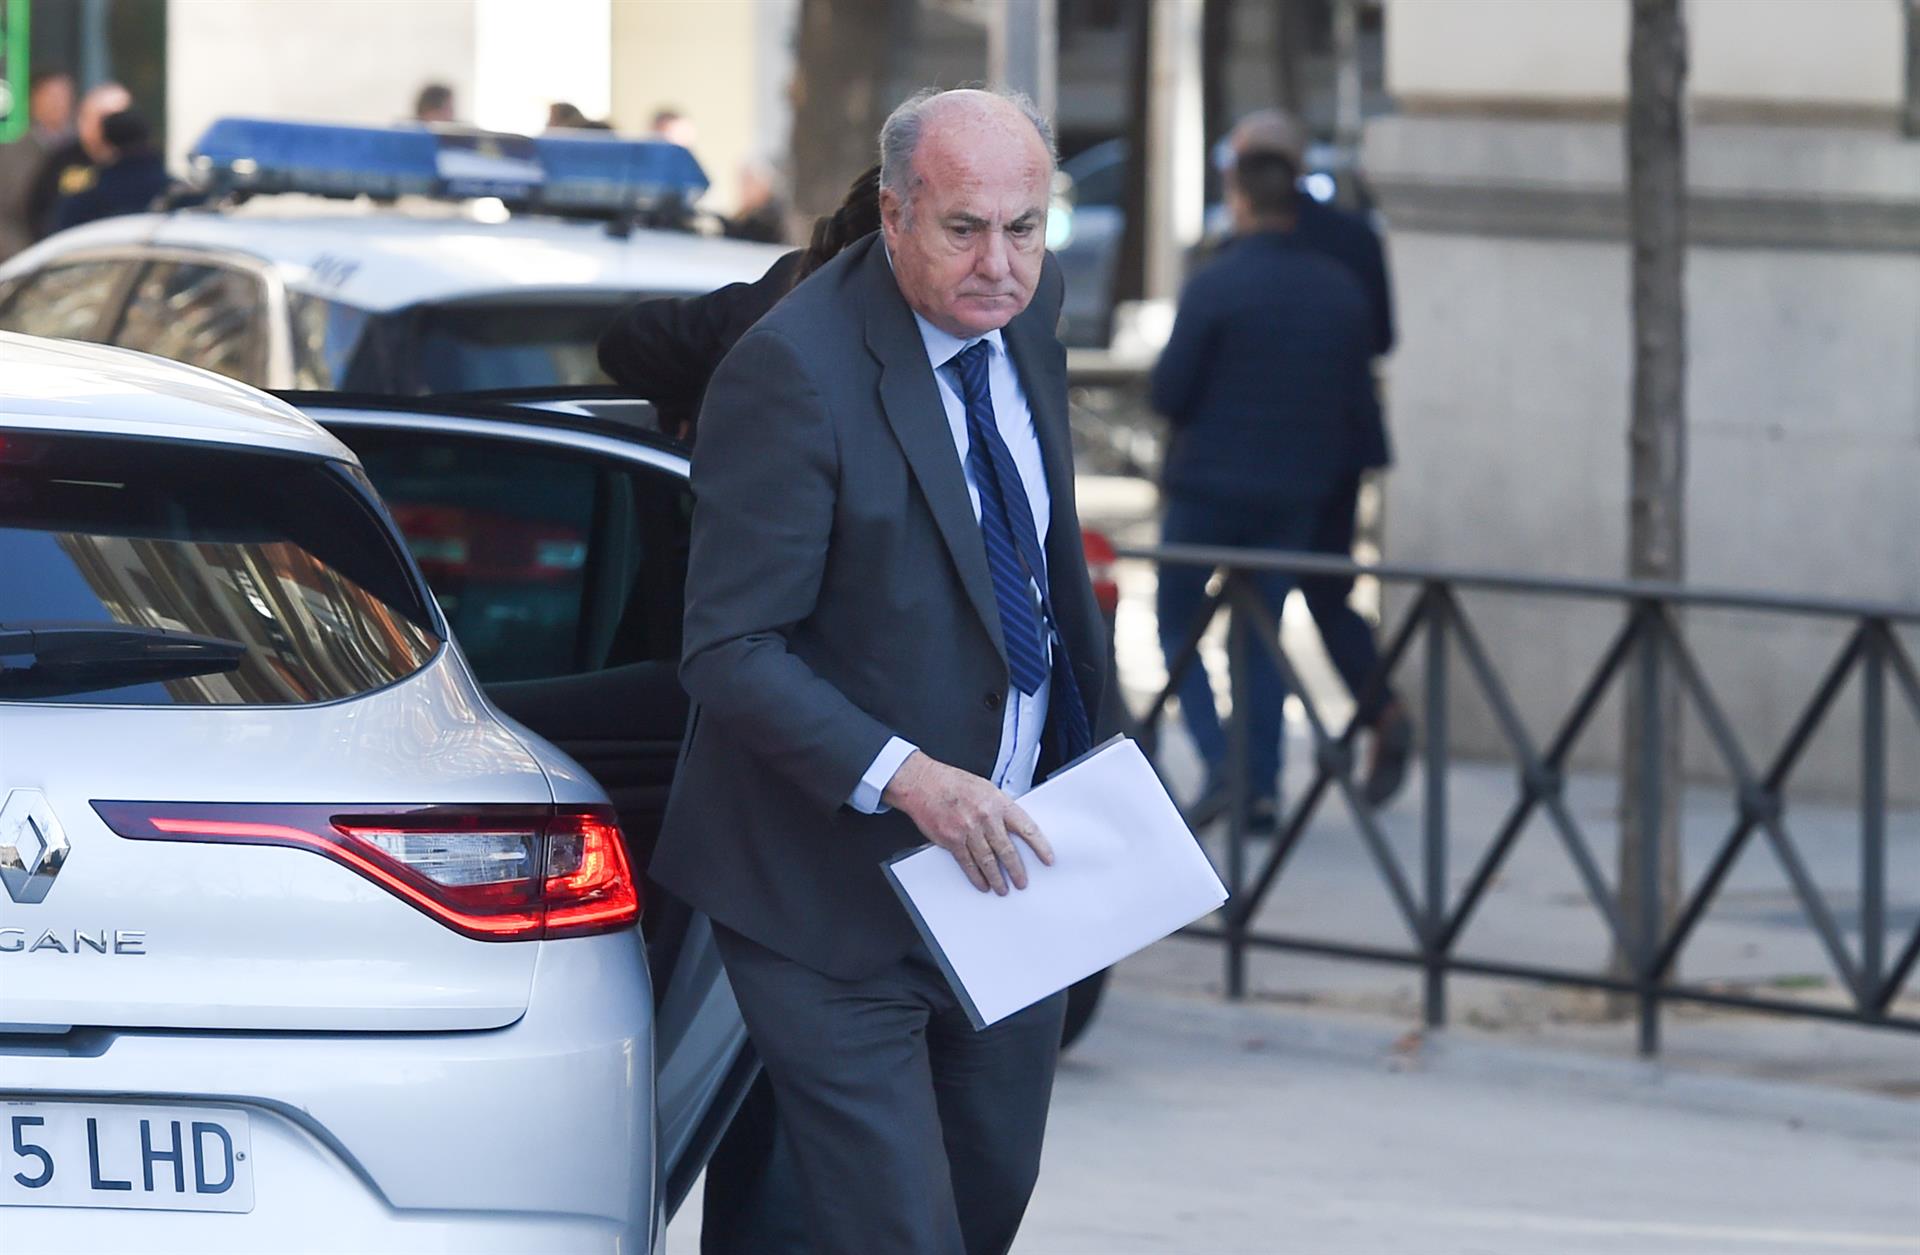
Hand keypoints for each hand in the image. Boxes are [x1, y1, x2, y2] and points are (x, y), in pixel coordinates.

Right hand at [882, 751, 1053, 894]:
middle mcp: (985, 817)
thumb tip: (1013, 828)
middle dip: (1017, 870)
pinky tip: (982, 884)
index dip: (1040, 846)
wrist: (922, 783)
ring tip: (1002, 888)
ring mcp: (968, 830)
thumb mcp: (985, 788)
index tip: (1048, 858)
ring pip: (988, 861)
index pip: (1026, 828)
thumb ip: (999, 808)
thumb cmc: (952, 783)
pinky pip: (967, 863)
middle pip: (1007, 850)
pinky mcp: (952, 840)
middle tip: (1022, 882)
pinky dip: (976, 877)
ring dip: (997, 878)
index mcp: (998, 803)